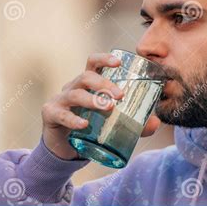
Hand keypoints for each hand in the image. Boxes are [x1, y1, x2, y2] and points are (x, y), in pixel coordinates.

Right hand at [41, 53, 160, 159]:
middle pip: (86, 76)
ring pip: (75, 93)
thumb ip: (134, 123)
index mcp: (88, 83)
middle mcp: (73, 87)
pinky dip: (73, 119)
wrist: (64, 147)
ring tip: (108, 108)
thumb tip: (156, 122)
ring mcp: (60, 99)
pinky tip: (84, 125)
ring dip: (92, 99)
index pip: (93, 63)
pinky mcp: (51, 114)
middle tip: (120, 95)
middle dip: (103, 83)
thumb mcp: (112, 122)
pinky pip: (61, 114)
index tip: (119, 62)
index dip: (104, 59)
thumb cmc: (90, 126)